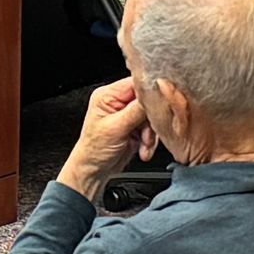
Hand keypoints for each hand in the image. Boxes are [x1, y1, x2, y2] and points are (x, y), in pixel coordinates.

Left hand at [60, 78, 149, 195]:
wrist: (94, 171)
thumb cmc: (94, 150)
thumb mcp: (116, 128)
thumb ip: (136, 110)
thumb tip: (154, 96)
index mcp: (108, 95)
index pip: (136, 83)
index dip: (150, 93)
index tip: (159, 103)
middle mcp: (118, 102)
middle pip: (147, 101)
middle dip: (150, 121)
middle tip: (147, 134)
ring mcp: (128, 115)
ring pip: (151, 117)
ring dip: (151, 134)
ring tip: (144, 145)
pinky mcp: (135, 127)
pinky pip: (152, 129)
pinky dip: (150, 141)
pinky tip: (143, 150)